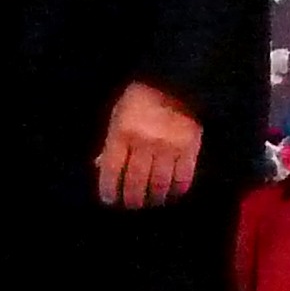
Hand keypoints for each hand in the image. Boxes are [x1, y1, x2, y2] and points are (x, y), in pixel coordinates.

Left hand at [96, 82, 201, 207]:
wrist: (174, 84)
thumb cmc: (138, 102)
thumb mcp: (117, 117)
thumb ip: (110, 143)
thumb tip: (99, 167)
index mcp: (122, 133)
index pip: (112, 169)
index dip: (109, 188)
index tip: (109, 200)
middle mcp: (144, 142)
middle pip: (136, 181)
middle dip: (132, 198)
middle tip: (131, 205)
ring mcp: (169, 146)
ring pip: (160, 184)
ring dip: (154, 198)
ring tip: (151, 202)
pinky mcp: (190, 148)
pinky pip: (183, 177)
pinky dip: (177, 190)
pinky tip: (172, 194)